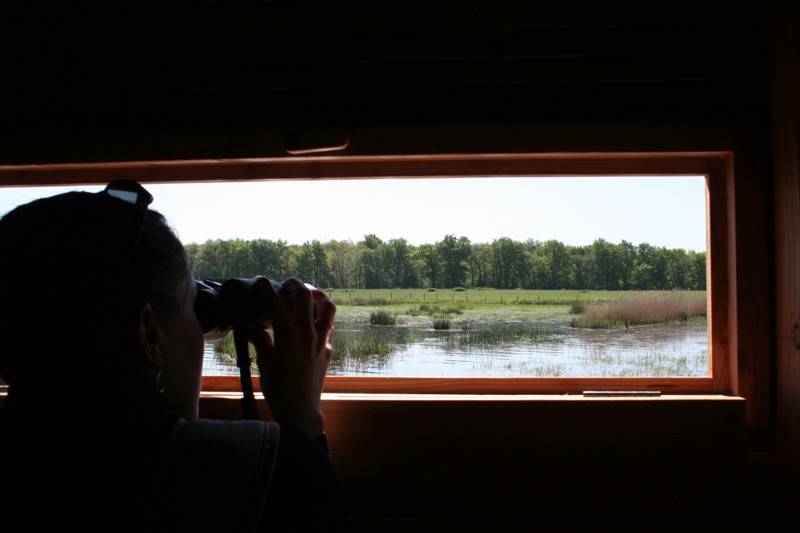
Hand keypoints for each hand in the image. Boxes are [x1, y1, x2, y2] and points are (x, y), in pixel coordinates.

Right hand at [248, 277, 335, 435]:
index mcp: (287, 336)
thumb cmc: (279, 389)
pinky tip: (315, 319)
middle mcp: (307, 334)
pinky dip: (324, 317)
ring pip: (327, 307)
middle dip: (295, 284)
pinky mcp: (328, 349)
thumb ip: (260, 342)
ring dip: (318, 296)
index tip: (260, 281)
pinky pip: (330, 326)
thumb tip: (252, 329)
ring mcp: (321, 340)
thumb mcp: (264, 364)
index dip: (265, 288)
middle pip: (305, 295)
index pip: (274, 303)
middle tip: (286, 285)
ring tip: (309, 295)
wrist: (300, 409)